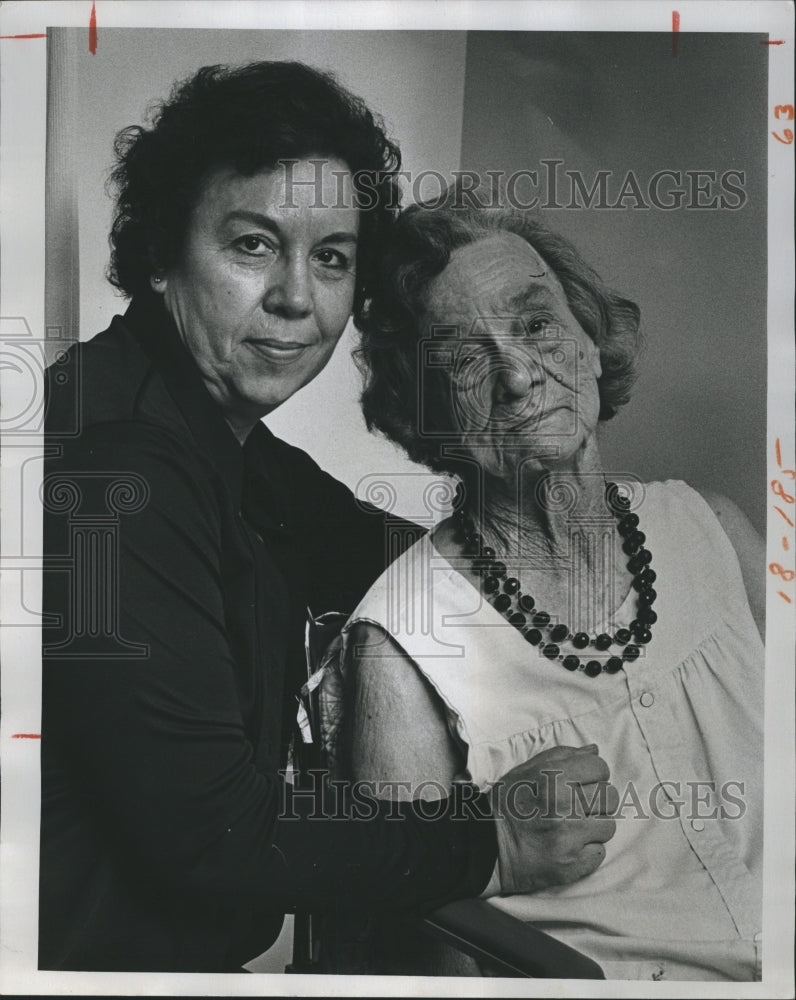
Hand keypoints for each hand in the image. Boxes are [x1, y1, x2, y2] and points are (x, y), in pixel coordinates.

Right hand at [489, 744, 617, 894]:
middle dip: (596, 801)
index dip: (593, 775)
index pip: (600, 768)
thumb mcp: (528, 769)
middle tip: (577, 807)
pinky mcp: (571, 864)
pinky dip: (587, 851)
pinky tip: (569, 846)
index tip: (582, 784)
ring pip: (608, 826)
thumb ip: (563, 756)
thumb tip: (595, 751)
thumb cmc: (509, 802)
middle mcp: (563, 804)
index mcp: (553, 777)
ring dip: (593, 827)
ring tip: (571, 828)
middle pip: (610, 797)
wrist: (487, 845)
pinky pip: (600, 853)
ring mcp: (568, 837)